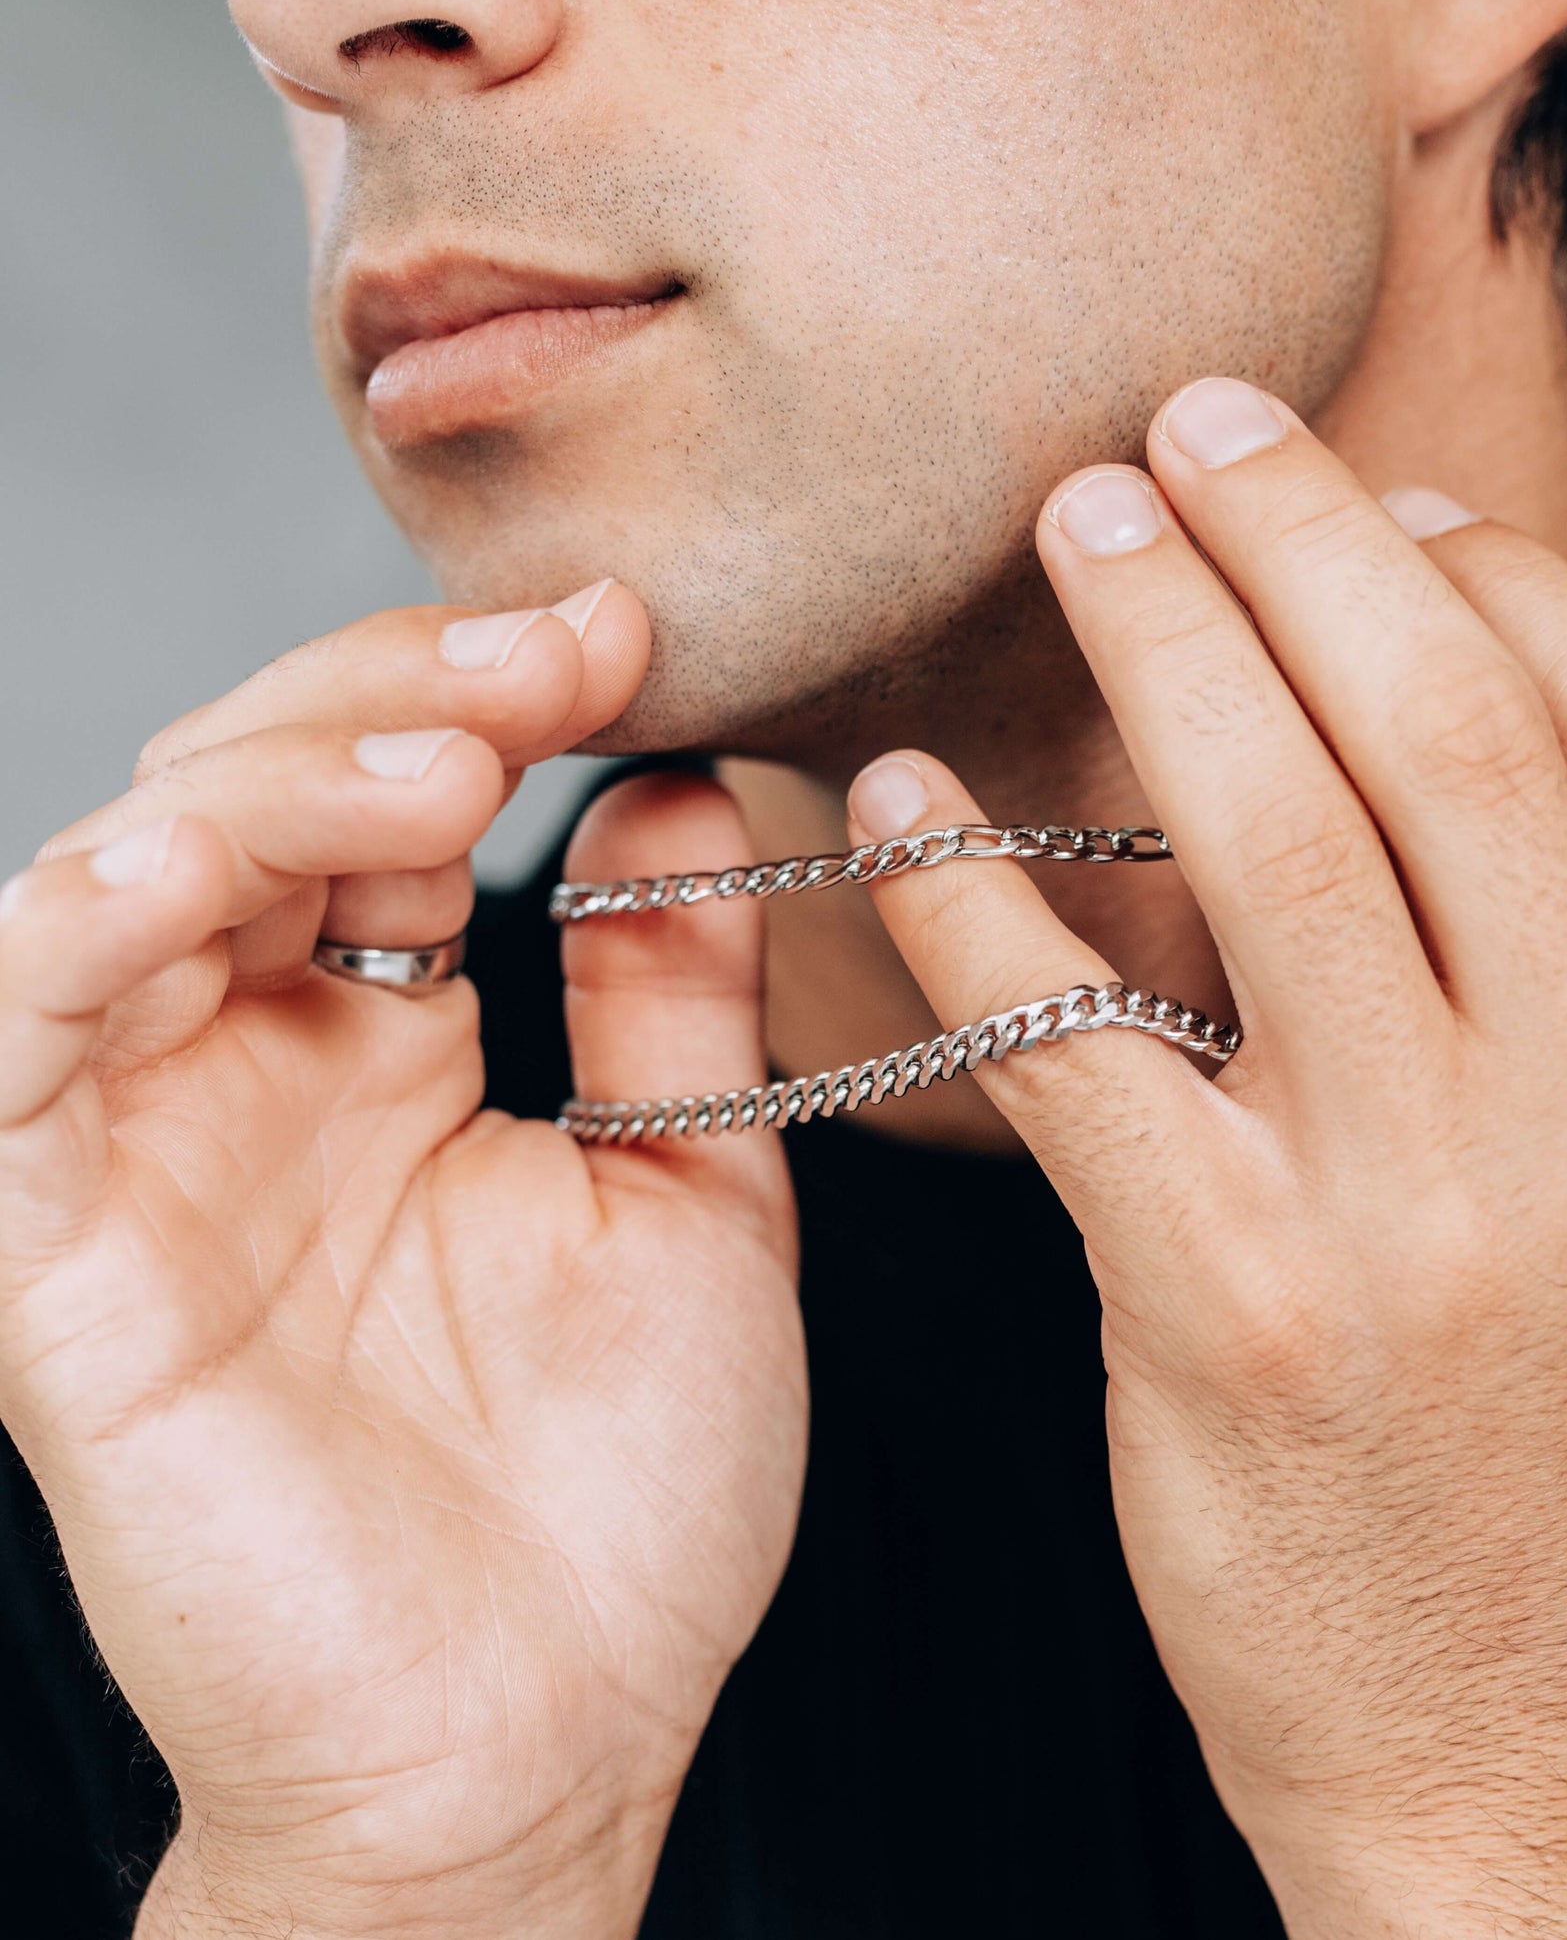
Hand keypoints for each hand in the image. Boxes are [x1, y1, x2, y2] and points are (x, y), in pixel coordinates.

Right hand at [0, 588, 805, 1937]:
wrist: (543, 1743)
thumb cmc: (624, 1495)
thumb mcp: (688, 1193)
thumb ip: (667, 994)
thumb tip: (677, 790)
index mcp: (395, 1054)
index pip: (396, 807)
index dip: (495, 700)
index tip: (636, 633)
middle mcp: (257, 1074)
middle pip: (265, 798)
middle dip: (404, 696)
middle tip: (564, 649)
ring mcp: (147, 1151)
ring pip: (136, 873)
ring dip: (278, 784)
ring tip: (448, 761)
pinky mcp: (50, 1256)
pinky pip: (11, 1047)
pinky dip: (84, 931)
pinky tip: (201, 869)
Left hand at [845, 382, 1566, 1936]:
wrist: (1504, 1744)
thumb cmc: (1561, 1456)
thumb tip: (1486, 709)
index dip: (1496, 582)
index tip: (1380, 501)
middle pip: (1454, 735)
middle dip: (1312, 540)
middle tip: (1189, 427)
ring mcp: (1418, 1218)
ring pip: (1287, 837)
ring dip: (1168, 643)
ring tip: (1082, 524)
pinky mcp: (1227, 1305)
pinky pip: (1079, 1034)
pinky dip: (977, 888)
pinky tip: (908, 799)